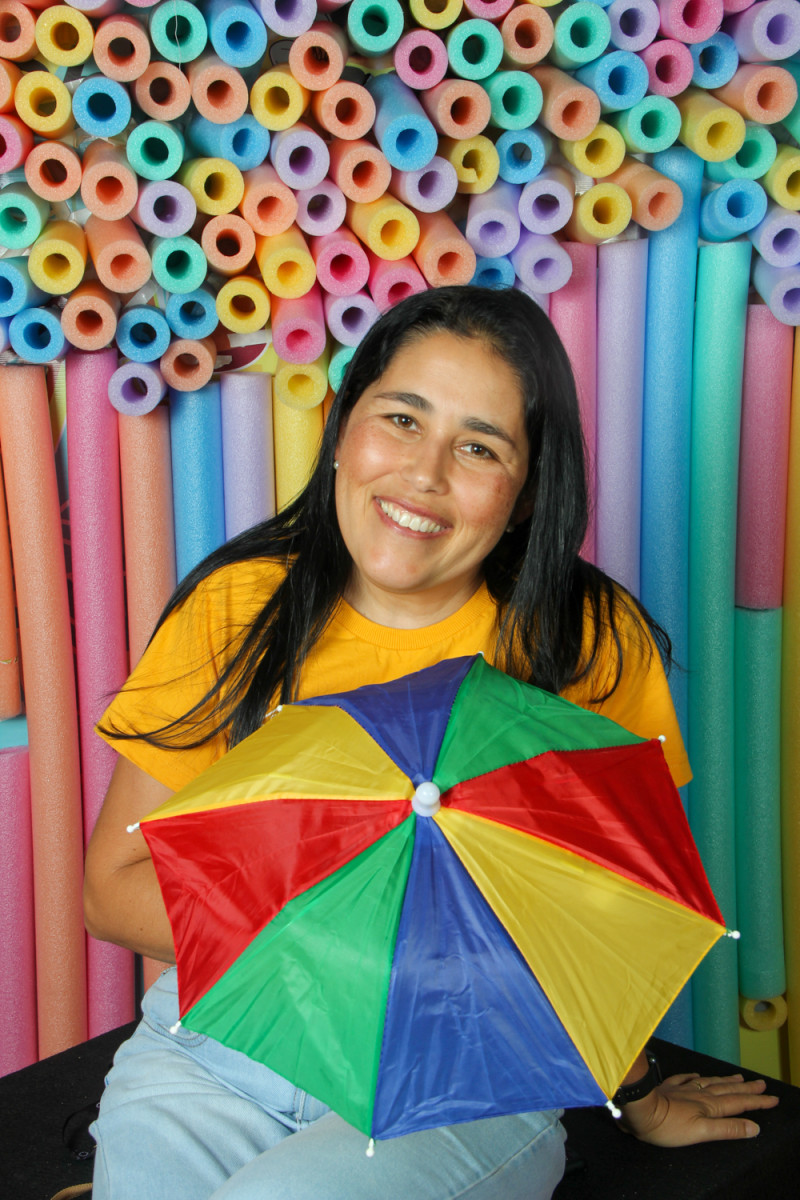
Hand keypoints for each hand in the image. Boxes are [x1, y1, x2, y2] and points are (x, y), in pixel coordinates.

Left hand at [618, 1071, 779, 1146]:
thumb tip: (754, 1127)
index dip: (757, 1102)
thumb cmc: (669, 1125)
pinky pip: (685, 1079)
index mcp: (710, 1106)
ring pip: (710, 1082)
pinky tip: (697, 1075)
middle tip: (760, 1084)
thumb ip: (728, 1128)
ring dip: (725, 1081)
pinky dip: (694, 1076)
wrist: (640, 1110)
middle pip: (727, 1090)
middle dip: (746, 1088)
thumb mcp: (702, 1132)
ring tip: (738, 1077)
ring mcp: (683, 1089)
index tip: (772, 1098)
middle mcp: (699, 1094)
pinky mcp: (668, 1088)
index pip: (739, 1103)